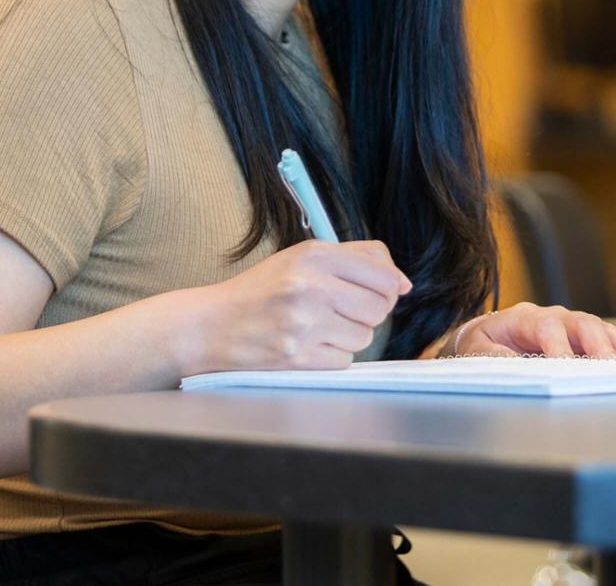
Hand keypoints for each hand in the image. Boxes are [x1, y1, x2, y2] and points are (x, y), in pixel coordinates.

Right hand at [182, 239, 409, 373]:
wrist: (211, 325)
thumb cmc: (261, 291)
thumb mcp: (302, 258)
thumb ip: (356, 260)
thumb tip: (403, 284)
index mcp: (314, 255)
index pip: (384, 275)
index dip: (387, 289)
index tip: (374, 294)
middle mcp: (311, 286)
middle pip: (379, 308)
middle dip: (367, 314)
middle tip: (341, 313)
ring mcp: (304, 323)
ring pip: (365, 336)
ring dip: (348, 336)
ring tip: (318, 328)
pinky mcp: (297, 356)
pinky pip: (344, 360)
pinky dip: (331, 357)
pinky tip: (308, 346)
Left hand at [447, 302, 615, 359]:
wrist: (488, 338)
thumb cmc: (483, 346)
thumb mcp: (475, 350)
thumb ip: (490, 356)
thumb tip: (510, 362)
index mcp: (527, 318)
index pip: (548, 328)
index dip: (559, 347)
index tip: (567, 366)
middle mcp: (556, 317)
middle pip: (585, 325)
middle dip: (599, 347)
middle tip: (611, 369)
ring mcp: (575, 326)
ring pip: (605, 332)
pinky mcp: (588, 339)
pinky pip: (615, 343)